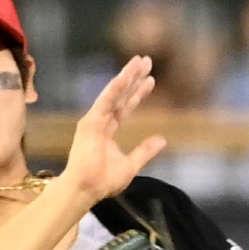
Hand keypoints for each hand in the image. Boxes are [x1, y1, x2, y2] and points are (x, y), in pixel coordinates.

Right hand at [60, 55, 166, 203]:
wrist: (86, 190)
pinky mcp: (90, 122)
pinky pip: (105, 102)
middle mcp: (102, 121)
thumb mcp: (131, 165)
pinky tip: (124, 76)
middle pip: (121, 95)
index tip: (151, 79)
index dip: (138, 93)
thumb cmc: (103, 181)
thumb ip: (145, 151)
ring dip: (126, 76)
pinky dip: (114, 89)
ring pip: (114, 93)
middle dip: (134, 77)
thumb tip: (162, 139)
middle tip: (147, 60)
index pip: (127, 107)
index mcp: (110, 130)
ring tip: (139, 61)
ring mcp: (95, 120)